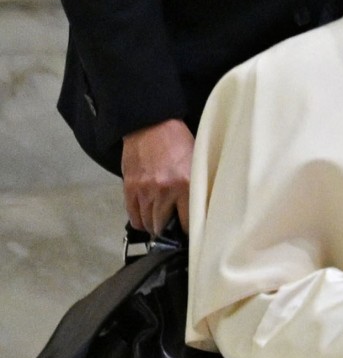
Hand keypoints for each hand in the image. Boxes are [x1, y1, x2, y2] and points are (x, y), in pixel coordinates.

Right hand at [121, 119, 193, 234]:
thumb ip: (195, 187)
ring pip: (148, 223)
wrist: (151, 125)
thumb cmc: (178, 142)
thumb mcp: (196, 163)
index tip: (192, 232)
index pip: (188, 221)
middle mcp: (164, 191)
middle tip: (175, 232)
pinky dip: (141, 220)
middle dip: (169, 232)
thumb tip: (198, 209)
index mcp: (185, 184)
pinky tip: (148, 218)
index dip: (189, 230)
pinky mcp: (129, 188)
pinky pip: (133, 215)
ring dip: (155, 227)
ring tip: (162, 225)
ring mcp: (144, 191)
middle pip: (163, 226)